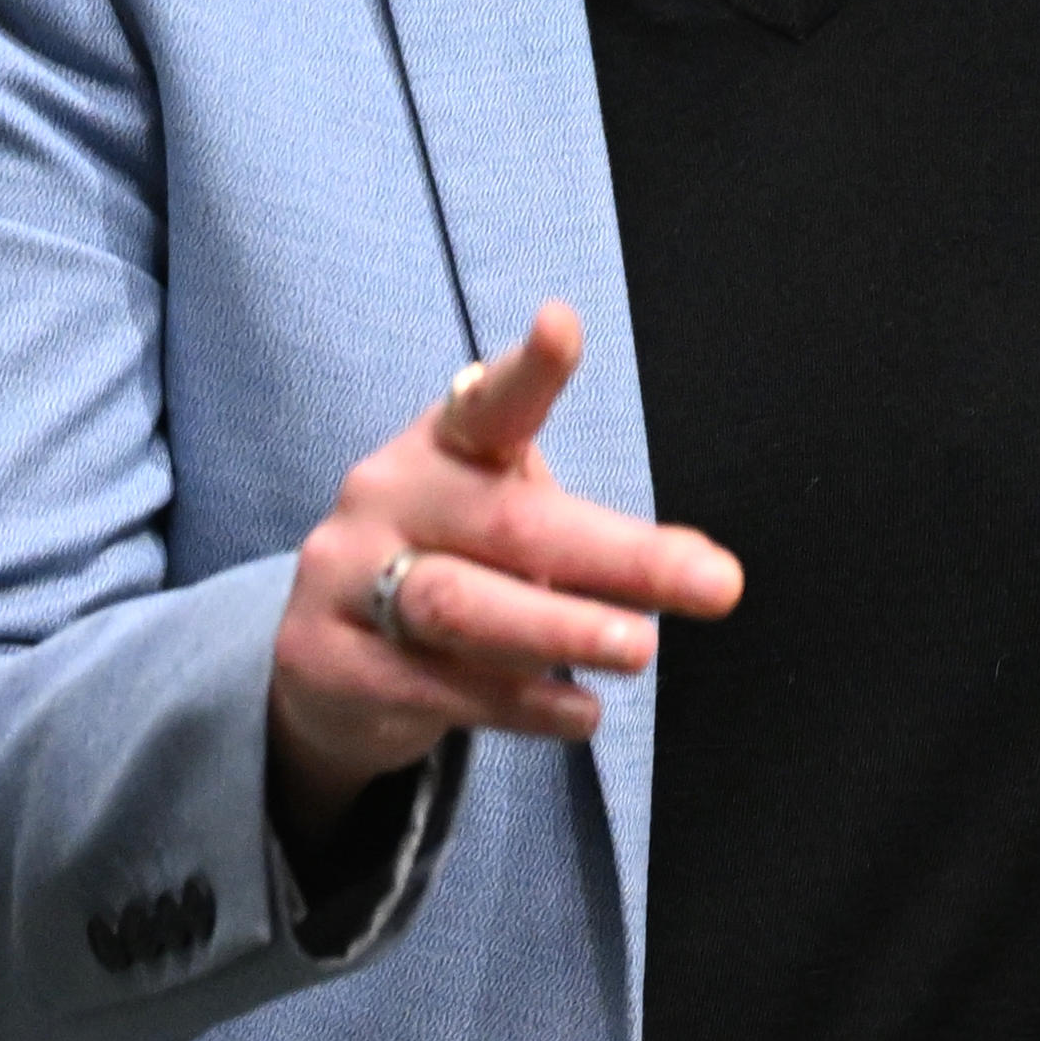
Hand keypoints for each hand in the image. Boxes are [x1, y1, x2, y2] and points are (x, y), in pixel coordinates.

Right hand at [266, 300, 742, 840]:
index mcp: (441, 448)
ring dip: (561, 628)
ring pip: (460, 605)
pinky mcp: (327, 660)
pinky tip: (582, 712)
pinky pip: (436, 686)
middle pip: (507, 525)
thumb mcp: (511, 536)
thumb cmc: (451, 571)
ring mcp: (345, 578)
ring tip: (641, 649)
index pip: (488, 404)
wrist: (325, 662)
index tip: (563, 328)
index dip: (528, 371)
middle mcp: (384, 496)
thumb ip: (591, 546)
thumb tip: (703, 572)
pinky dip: (520, 704)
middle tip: (714, 583)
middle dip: (618, 557)